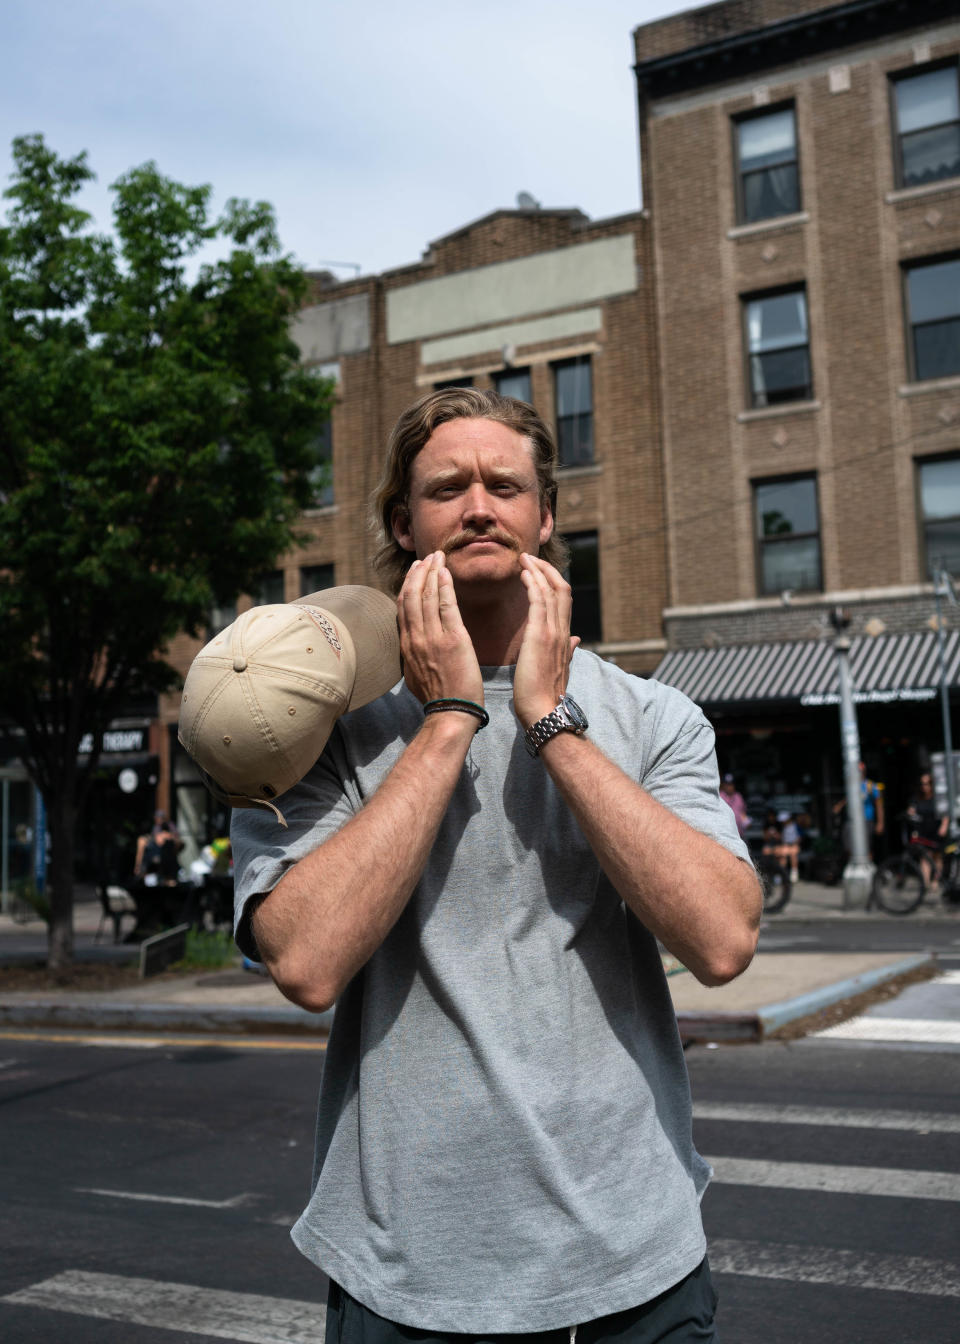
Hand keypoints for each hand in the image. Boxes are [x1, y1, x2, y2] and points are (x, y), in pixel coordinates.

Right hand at [397, 551, 482, 705]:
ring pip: (426, 596)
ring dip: (431, 572)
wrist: (450, 713)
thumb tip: (413, 647)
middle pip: (411, 596)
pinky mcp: (453, 639)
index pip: (403, 608)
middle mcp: (416, 638)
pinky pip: (446, 605)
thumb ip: (413, 656)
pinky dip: (445, 585)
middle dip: (418, 572)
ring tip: (437, 556)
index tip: (414, 572)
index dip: (408, 585)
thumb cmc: (439, 699)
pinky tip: (446, 572)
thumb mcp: (416, 675)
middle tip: (426, 557)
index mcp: (407, 646)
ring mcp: (432, 637)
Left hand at [513, 553, 579, 725]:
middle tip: (529, 558)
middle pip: (562, 589)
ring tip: (524, 558)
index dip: (553, 582)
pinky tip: (523, 574)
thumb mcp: (559, 669)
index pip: (564, 601)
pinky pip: (539, 601)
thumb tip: (576, 641)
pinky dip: (533, 583)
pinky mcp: (541, 635)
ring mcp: (553, 632)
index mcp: (565, 639)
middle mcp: (562, 631)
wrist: (543, 711)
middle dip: (547, 570)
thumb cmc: (544, 694)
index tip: (539, 571)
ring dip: (538, 571)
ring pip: (552, 590)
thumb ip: (567, 652)